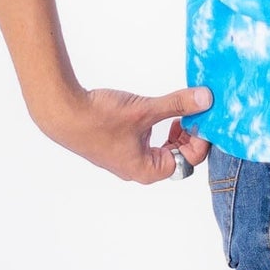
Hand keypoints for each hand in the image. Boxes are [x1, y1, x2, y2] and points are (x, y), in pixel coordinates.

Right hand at [36, 85, 213, 183]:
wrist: (63, 114)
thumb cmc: (100, 118)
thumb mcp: (145, 109)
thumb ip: (178, 104)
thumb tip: (206, 99)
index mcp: (146, 170)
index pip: (188, 161)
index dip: (199, 138)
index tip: (202, 115)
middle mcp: (137, 170)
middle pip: (177, 158)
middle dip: (188, 134)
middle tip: (192, 112)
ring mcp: (126, 159)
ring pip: (163, 150)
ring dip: (174, 131)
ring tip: (175, 111)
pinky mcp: (118, 146)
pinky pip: (148, 143)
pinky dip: (158, 128)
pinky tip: (153, 112)